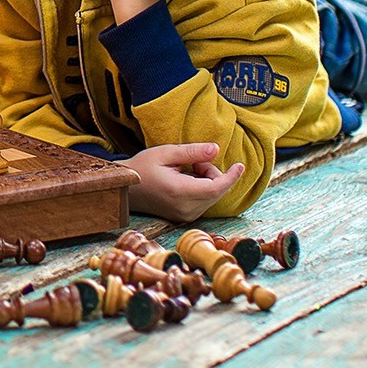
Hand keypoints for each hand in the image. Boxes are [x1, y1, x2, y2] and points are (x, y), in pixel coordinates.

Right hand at [125, 142, 243, 221]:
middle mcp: (185, 208)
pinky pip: (205, 202)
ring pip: (212, 196)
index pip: (216, 187)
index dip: (231, 176)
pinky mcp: (184, 218)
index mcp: (180, 191)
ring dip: (207, 181)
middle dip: (213, 173)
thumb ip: (192, 152)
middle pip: (216, 191)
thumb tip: (216, 149)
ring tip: (187, 170)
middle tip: (194, 160)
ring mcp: (185, 216)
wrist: (125, 190)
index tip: (241, 165)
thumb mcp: (165, 153)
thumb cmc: (142, 168)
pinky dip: (202, 189)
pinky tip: (186, 180)